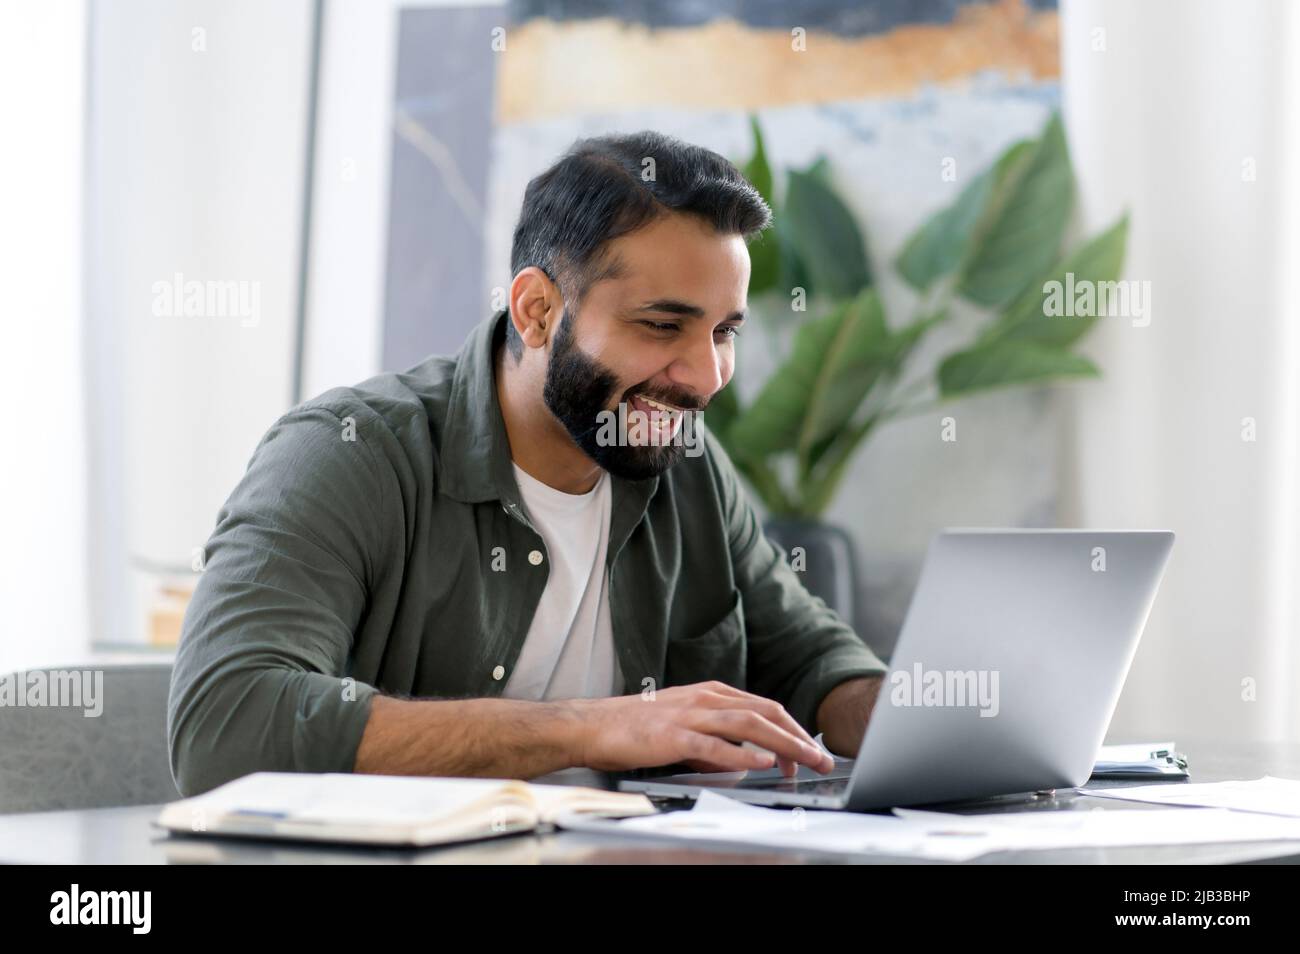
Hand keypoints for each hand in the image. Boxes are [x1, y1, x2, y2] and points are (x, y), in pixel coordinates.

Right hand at [571, 681, 834, 776]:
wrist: (593, 726)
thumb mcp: (685, 725)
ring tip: (805, 761)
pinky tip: (763, 763)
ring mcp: (690, 715)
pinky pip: (715, 745)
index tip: (809, 750)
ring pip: (748, 724)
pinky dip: (743, 754)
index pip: (764, 707)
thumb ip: (715, 738)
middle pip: (765, 712)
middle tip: (822, 758)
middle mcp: (705, 699)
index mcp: (710, 694)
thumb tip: (742, 757)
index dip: (792, 728)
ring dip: (783, 744)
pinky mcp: (674, 735)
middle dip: (798, 736)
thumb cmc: (635, 727)